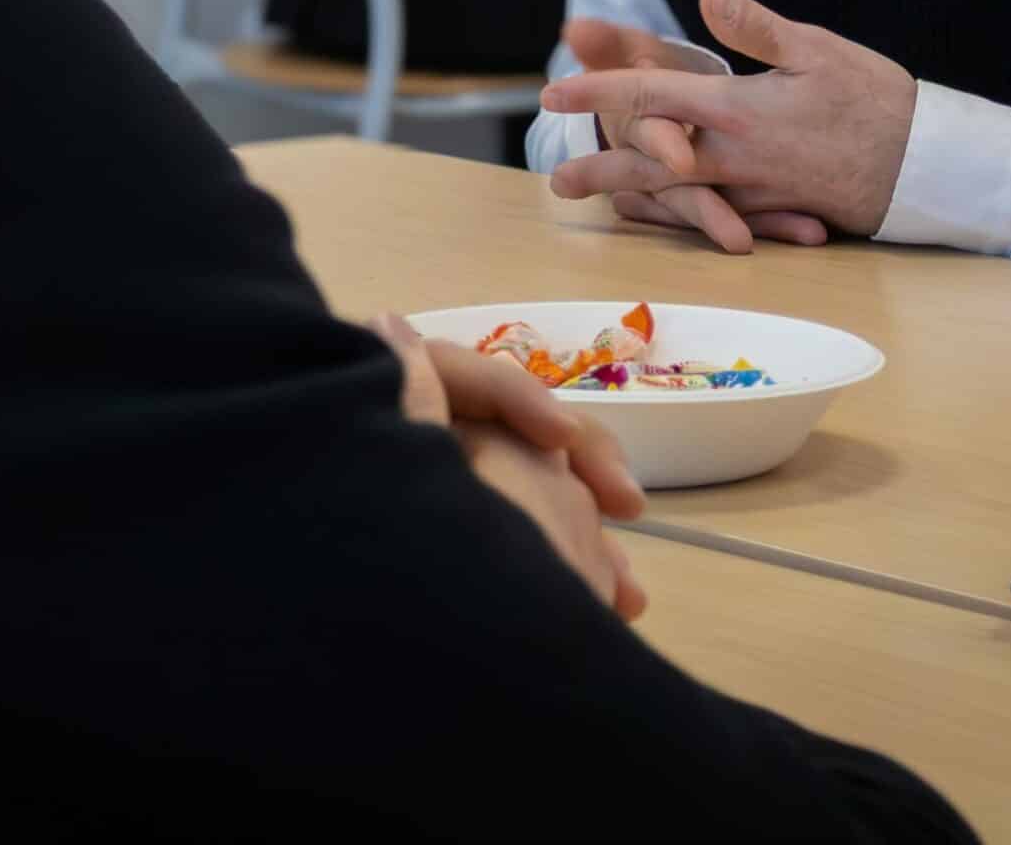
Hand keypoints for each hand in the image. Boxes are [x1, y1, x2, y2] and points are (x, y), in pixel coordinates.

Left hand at [374, 314, 646, 621]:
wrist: (383, 688)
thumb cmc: (382, 566)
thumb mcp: (395, 475)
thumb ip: (402, 395)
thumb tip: (390, 322)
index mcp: (394, 424)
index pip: (462, 373)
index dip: (519, 395)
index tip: (561, 440)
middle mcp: (425, 458)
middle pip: (511, 430)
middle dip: (578, 464)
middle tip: (629, 506)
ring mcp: (456, 510)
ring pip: (532, 491)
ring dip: (586, 525)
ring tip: (626, 590)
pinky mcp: (479, 558)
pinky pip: (533, 542)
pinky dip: (572, 566)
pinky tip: (612, 606)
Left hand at [542, 0, 916, 247]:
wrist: (927, 167)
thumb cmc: (875, 99)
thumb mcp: (817, 49)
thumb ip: (756, 25)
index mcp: (737, 110)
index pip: (652, 96)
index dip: (599, 91)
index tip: (554, 93)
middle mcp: (737, 157)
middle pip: (652, 163)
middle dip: (602, 168)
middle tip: (556, 179)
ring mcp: (756, 189)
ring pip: (681, 196)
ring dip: (636, 196)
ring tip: (600, 200)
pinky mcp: (777, 208)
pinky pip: (717, 214)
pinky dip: (684, 215)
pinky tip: (667, 216)